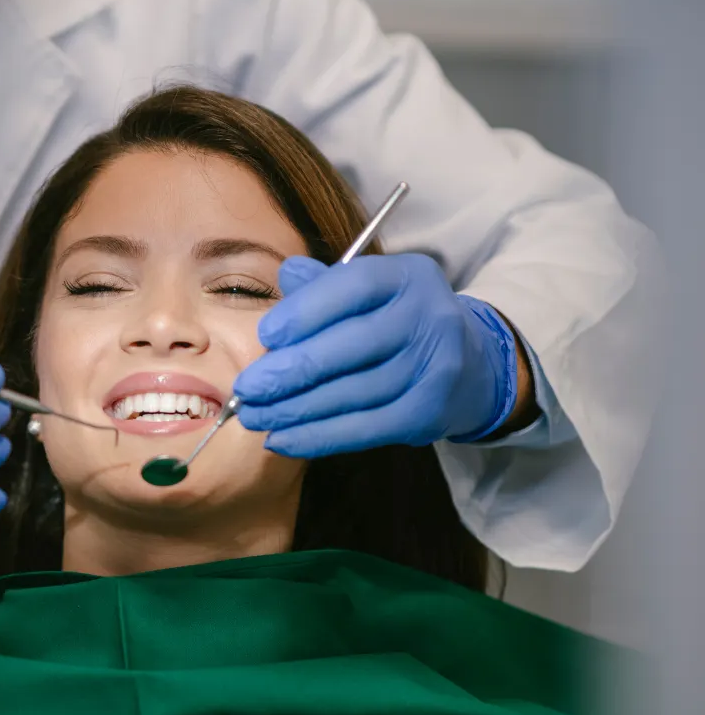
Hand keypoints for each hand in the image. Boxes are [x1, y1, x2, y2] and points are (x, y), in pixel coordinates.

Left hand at [234, 254, 516, 457]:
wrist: (469, 364)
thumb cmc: (394, 321)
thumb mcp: (368, 291)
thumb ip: (324, 285)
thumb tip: (287, 275)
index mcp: (406, 276)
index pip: (355, 286)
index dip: (307, 311)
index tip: (265, 334)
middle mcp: (427, 317)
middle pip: (352, 346)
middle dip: (291, 370)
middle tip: (246, 389)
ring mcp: (434, 367)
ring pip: (354, 392)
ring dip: (296, 409)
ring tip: (255, 416)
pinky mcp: (429, 412)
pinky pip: (365, 428)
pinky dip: (318, 437)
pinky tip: (281, 439)